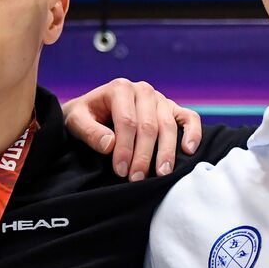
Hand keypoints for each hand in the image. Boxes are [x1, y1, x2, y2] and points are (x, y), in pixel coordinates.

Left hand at [62, 78, 202, 179]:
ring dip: (166, 152)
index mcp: (120, 88)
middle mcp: (142, 90)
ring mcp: (160, 98)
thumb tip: (110, 145)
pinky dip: (192, 133)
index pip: (127, 122)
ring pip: (168, 125)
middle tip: (137, 179)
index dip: (125, 148)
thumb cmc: (84, 116)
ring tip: (161, 174)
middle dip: (143, 155)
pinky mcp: (172, 108)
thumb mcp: (76, 121)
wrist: (92, 109)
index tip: (120, 171)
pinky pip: (188, 117)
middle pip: (149, 126)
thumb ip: (89, 131)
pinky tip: (188, 151)